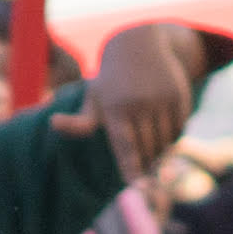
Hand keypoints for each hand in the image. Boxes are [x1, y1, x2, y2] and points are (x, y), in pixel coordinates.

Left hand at [60, 21, 201, 183]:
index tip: (138, 187)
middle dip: (146, 164)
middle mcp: (138, 103)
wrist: (139, 46)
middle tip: (145, 176)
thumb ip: (79, 123)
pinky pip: (179, 129)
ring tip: (152, 152)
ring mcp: (160, 98)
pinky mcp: (179, 94)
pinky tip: (164, 133)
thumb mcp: (92, 100)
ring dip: (160, 153)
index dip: (132, 168)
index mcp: (114, 108)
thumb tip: (52, 123)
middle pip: (146, 148)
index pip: (124, 146)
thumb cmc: (110, 84)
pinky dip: (173, 138)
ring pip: (165, 141)